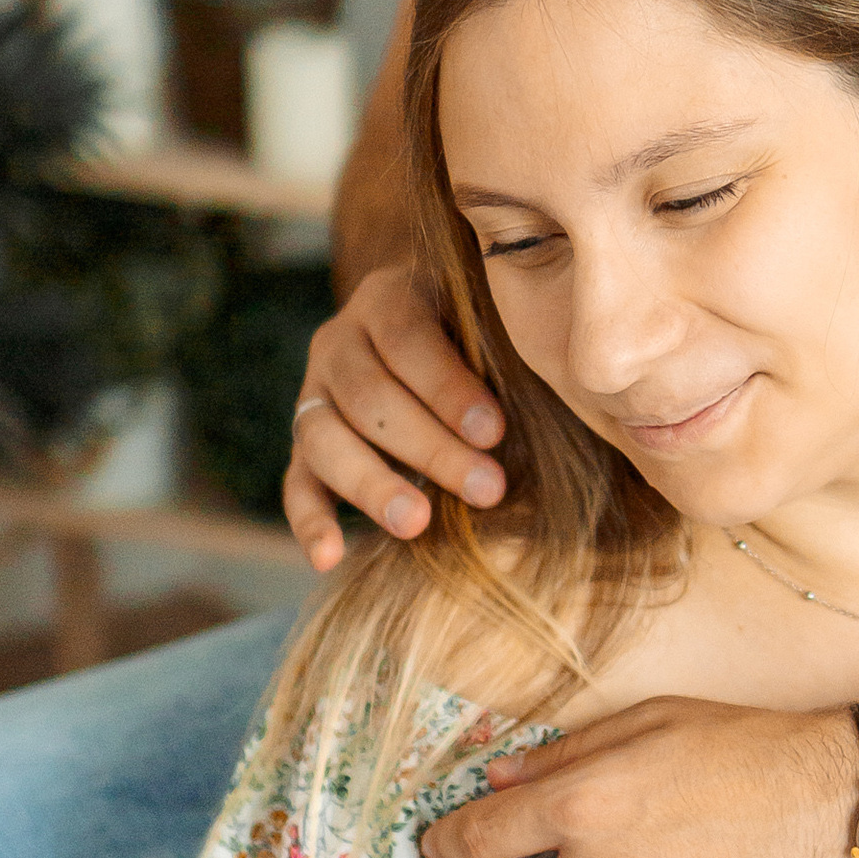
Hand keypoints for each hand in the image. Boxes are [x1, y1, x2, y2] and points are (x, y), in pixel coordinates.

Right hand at [283, 266, 508, 569]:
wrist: (432, 334)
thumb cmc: (480, 337)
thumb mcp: (491, 325)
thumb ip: (505, 351)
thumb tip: (562, 398)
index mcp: (388, 299)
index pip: (408, 339)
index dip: (449, 388)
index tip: (494, 431)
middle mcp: (340, 341)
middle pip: (369, 395)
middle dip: (430, 447)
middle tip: (487, 490)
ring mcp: (314, 394)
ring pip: (325, 438)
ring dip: (373, 484)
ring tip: (417, 524)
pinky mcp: (306, 445)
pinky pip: (296, 483)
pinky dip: (309, 520)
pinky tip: (330, 558)